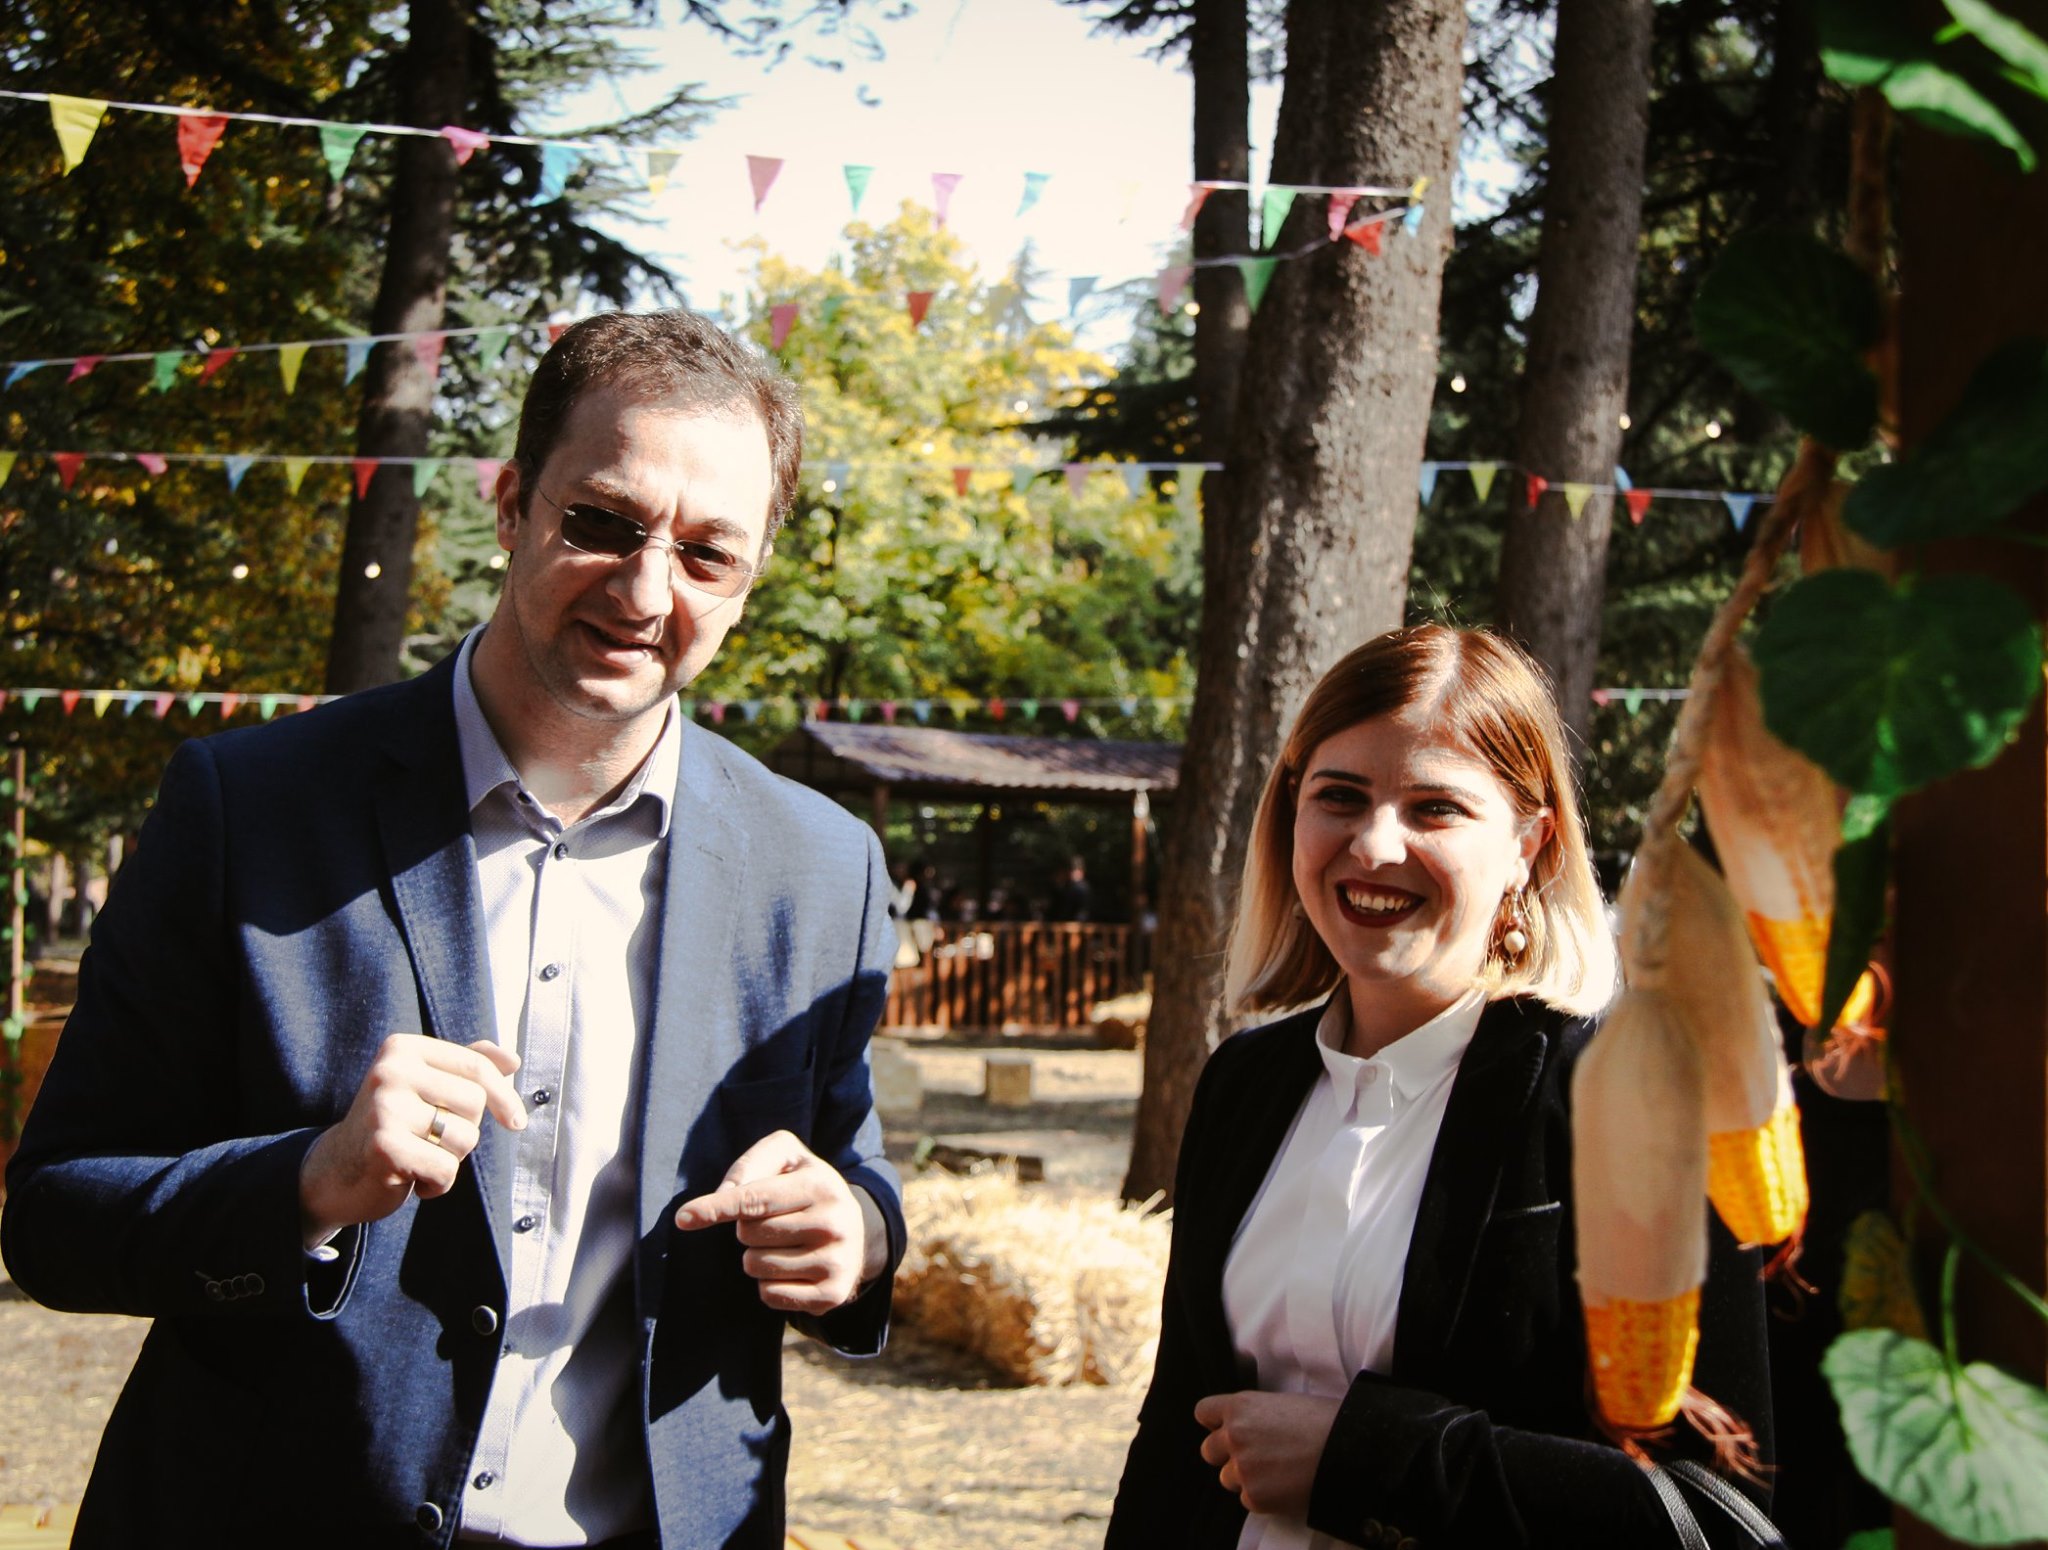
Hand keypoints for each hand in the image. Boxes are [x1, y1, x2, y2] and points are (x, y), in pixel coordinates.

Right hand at [298, 1035, 524, 1243]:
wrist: (335, 1173)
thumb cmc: (392, 1126)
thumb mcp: (425, 1087)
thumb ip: (466, 1066)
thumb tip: (512, 1059)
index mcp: (403, 1048)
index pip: (477, 1067)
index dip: (505, 1096)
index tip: (516, 1121)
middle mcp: (390, 1071)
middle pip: (475, 1102)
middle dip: (465, 1130)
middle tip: (429, 1139)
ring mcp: (384, 1108)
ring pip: (465, 1137)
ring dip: (451, 1158)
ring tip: (418, 1156)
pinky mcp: (384, 1147)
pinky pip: (446, 1168)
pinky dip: (437, 1184)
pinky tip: (411, 1179)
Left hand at [673, 1129, 883, 1313]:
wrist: (856, 1230)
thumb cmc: (805, 1187)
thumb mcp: (787, 1157)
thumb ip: (751, 1164)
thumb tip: (721, 1196)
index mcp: (821, 1184)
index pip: (754, 1198)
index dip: (715, 1208)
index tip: (684, 1218)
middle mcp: (834, 1223)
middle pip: (748, 1233)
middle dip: (746, 1228)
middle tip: (773, 1221)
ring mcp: (835, 1262)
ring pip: (755, 1266)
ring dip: (756, 1256)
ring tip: (784, 1245)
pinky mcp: (832, 1295)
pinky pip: (770, 1294)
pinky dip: (769, 1284)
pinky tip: (792, 1270)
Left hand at [1194, 1390, 1341, 1517]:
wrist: (1349, 1449)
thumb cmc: (1324, 1421)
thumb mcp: (1282, 1403)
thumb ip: (1256, 1415)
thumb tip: (1250, 1427)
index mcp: (1240, 1406)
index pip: (1204, 1412)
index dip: (1215, 1422)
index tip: (1227, 1429)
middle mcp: (1234, 1435)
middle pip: (1209, 1450)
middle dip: (1228, 1455)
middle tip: (1257, 1456)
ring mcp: (1242, 1467)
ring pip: (1227, 1478)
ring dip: (1246, 1478)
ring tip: (1277, 1472)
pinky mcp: (1255, 1496)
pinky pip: (1247, 1500)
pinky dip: (1264, 1497)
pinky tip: (1286, 1486)